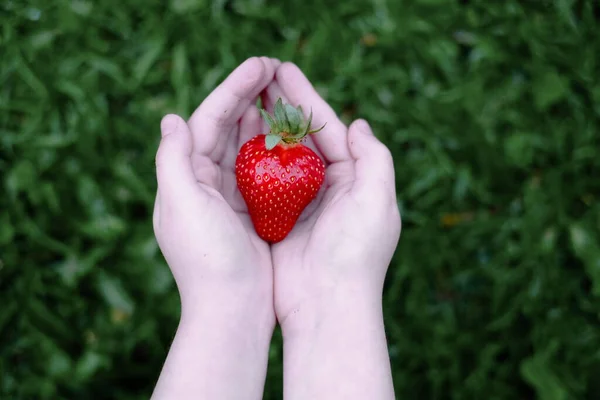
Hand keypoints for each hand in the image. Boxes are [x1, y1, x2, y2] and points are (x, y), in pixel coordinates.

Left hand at [151, 57, 278, 399]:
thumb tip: (170, 117)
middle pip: (225, 128)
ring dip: (260, 118)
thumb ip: (172, 160)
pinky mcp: (248, 212)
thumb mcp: (182, 205)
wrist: (231, 310)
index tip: (259, 65)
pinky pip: (260, 170)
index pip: (206, 121)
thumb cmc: (207, 259)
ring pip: (243, 146)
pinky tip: (287, 134)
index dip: (231, 89)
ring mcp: (226, 198)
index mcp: (183, 177)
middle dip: (247, 97)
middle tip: (272, 69)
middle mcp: (201, 183)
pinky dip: (272, 149)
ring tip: (279, 91)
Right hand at [263, 63, 400, 399]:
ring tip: (245, 99)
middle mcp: (329, 189)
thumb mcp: (377, 200)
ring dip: (264, 128)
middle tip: (260, 76)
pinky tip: (236, 141)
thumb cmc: (355, 253)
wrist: (327, 306)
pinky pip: (264, 183)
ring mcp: (302, 205)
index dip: (306, 97)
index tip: (283, 69)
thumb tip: (358, 123)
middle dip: (282, 106)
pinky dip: (252, 161)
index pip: (328, 128)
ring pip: (280, 157)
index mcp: (355, 180)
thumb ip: (373, 158)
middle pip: (302, 138)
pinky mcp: (279, 221)